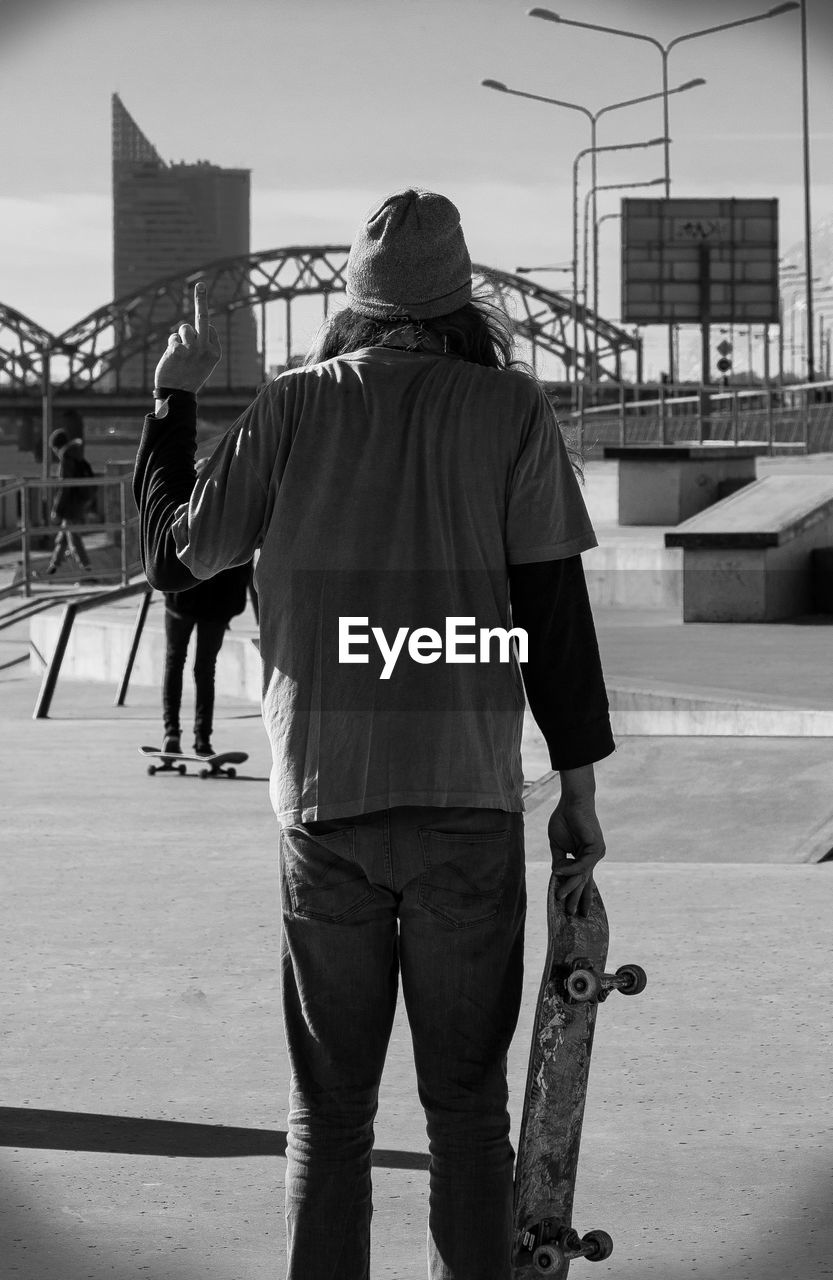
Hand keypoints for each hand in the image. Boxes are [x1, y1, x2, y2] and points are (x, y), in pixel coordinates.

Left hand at [153, 282, 221, 393]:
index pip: (208, 328)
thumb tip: (203, 325)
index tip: (199, 342)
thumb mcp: (204, 363)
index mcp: (216, 352)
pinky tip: (172, 359)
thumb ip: (204, 346)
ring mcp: (192, 349)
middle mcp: (206, 349)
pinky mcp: (178, 350)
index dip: (201, 332)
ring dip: (179, 337)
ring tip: (179, 354)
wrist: (178, 395)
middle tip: (200, 284)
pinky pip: (173, 337)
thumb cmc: (190, 377)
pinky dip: (171, 345)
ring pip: (184, 328)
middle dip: (201, 299)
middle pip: (203, 318)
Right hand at [547, 795, 605, 917]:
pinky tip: (558, 872)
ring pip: (583, 876)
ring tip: (559, 898)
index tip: (571, 908)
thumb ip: (558, 861)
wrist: (572, 802)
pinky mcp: (596, 848)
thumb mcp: (557, 845)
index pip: (582, 879)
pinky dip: (570, 869)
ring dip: (570, 888)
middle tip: (571, 914)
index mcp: (584, 857)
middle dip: (577, 898)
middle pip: (585, 882)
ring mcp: (596, 853)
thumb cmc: (564, 819)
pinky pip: (582, 864)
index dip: (576, 893)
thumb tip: (556, 876)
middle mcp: (592, 857)